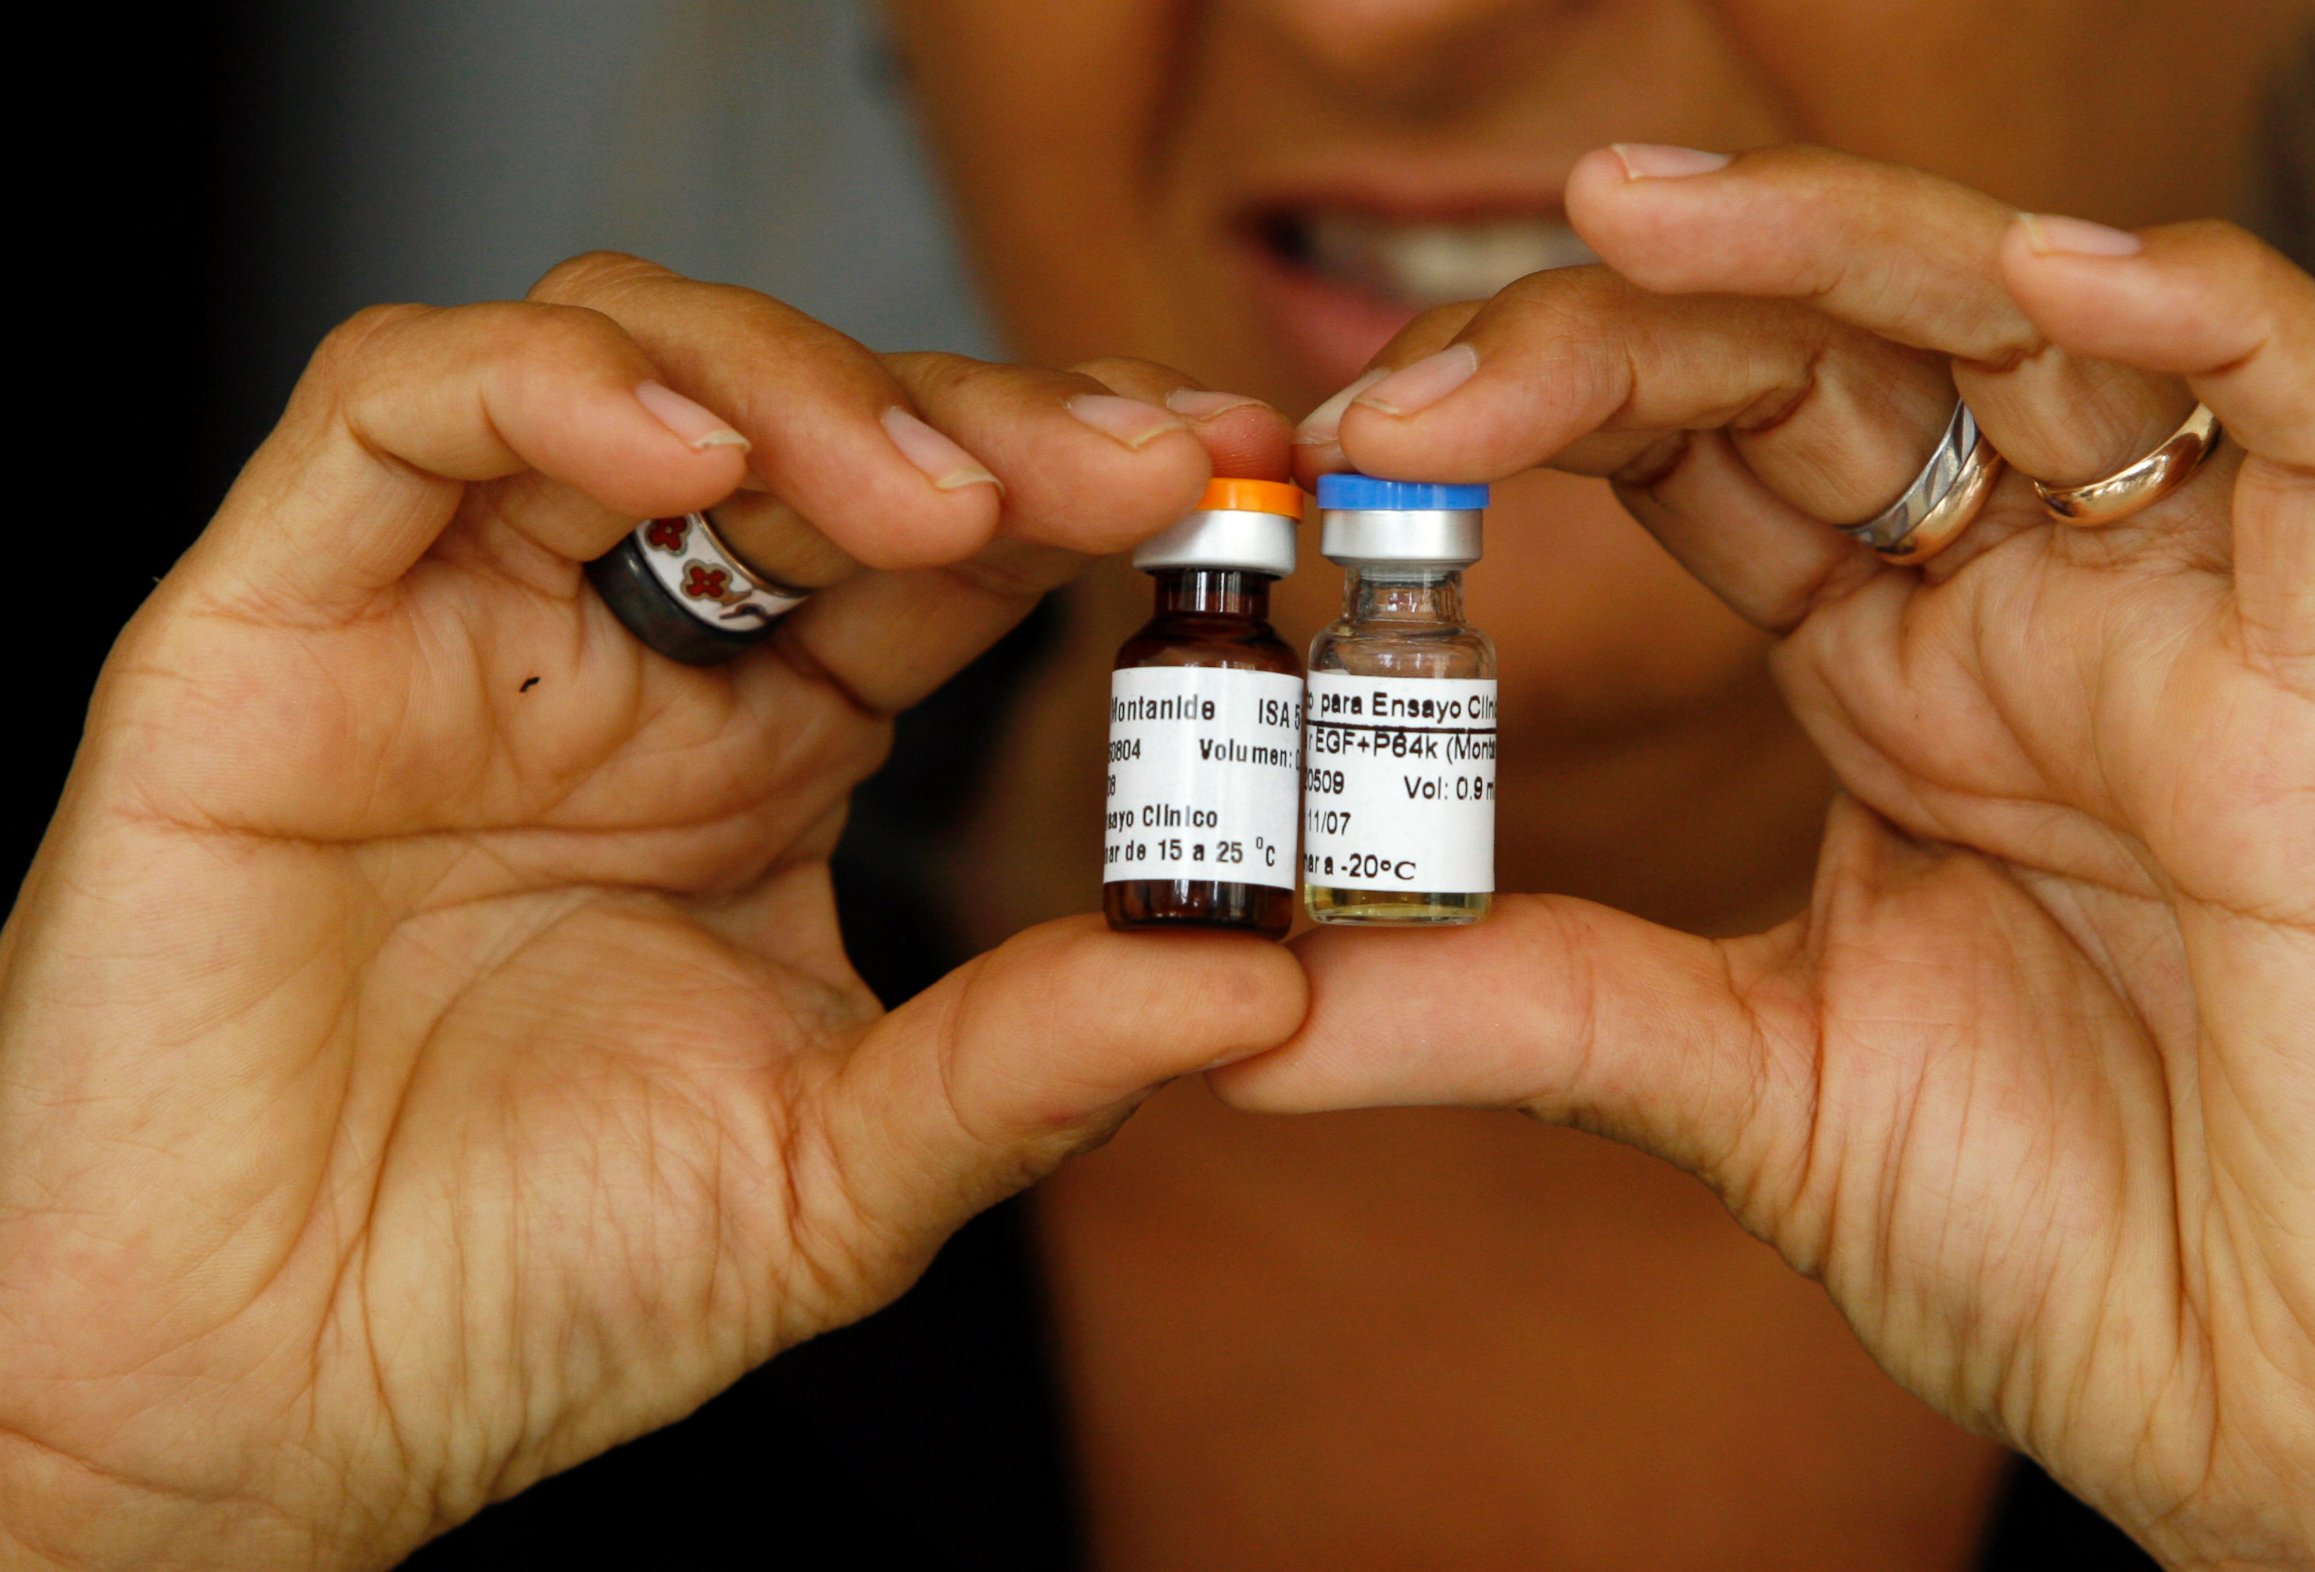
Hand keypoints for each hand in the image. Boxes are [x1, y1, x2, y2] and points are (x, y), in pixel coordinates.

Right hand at [0, 254, 1304, 1568]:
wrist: (263, 1406)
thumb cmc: (533, 1288)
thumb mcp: (842, 1172)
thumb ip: (1037, 1064)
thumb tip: (1264, 981)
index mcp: (761, 756)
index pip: (942, 557)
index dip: (1082, 493)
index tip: (1231, 480)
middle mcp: (619, 665)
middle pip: (810, 431)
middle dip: (982, 420)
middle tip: (1128, 469)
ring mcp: (449, 629)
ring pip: (620, 362)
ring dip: (796, 385)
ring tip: (939, 491)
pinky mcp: (274, 627)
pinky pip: (390, 414)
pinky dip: (542, 388)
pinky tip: (686, 449)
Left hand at [1227, 147, 2314, 1568]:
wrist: (2294, 1421)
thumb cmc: (2064, 1245)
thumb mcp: (1741, 1089)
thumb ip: (1513, 1012)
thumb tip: (1238, 1012)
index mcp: (1884, 682)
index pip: (1706, 449)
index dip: (1541, 404)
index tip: (1363, 442)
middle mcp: (2020, 619)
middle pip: (1838, 357)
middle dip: (1632, 319)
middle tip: (1435, 365)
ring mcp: (2175, 637)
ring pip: (2052, 328)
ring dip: (1853, 239)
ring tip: (1643, 215)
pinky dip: (2215, 325)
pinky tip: (2056, 273)